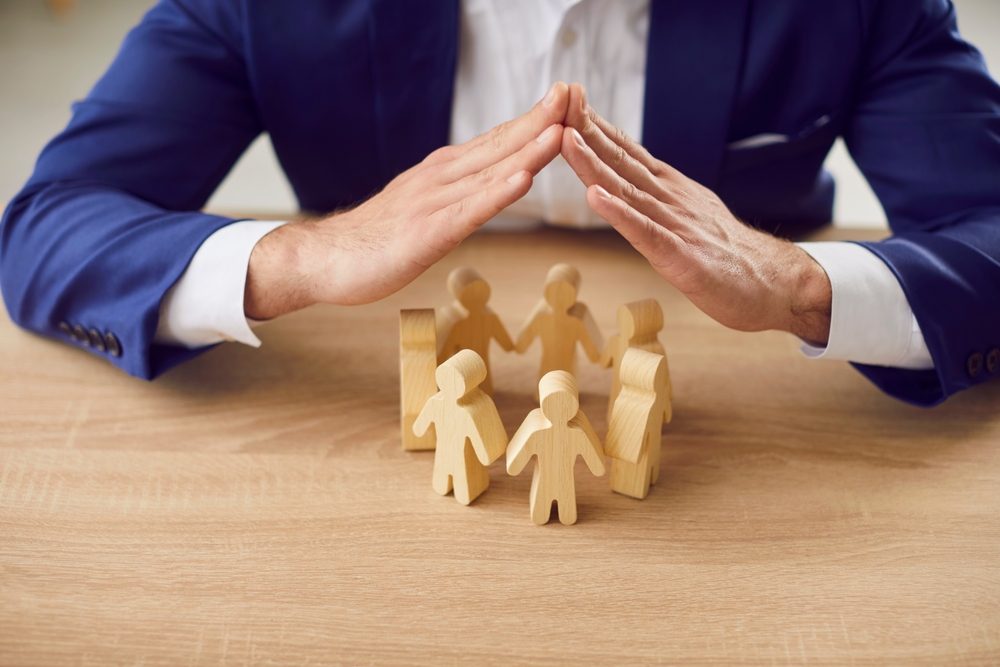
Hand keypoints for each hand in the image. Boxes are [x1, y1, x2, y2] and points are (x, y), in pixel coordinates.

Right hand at [244, 83, 570, 318]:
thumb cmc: (373, 239)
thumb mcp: (423, 206)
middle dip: (539, 120)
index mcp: (443, 172)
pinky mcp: (424, 234)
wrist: (321, 258)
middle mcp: (440, 178)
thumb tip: (492, 181)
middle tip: (573, 94)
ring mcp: (432, 203)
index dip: (533, 120)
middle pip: (498, 146)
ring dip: (527, 150)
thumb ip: (455, 192)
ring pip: (489, 173)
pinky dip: (496, 194)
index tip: (566, 99)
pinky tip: (522, 180)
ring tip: (561, 129)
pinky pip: (467, 212)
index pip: (496, 141)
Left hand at [559, 84, 831, 343]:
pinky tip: (595, 197)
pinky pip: (645, 231)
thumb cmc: (727, 257)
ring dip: (593, 163)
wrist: (773, 283)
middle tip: (559, 101)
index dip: (595, 127)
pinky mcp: (680, 255)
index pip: (627, 153)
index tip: (568, 102)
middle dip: (587, 131)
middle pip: (621, 161)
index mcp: (670, 190)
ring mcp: (675, 224)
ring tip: (566, 138)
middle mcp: (669, 199)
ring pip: (626, 189)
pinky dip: (619, 213)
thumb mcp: (688, 217)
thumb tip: (627, 183)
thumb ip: (658, 200)